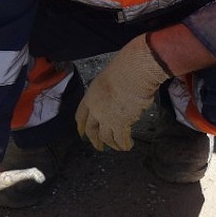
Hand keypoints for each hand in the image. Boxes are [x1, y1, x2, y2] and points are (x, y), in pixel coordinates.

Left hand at [76, 34, 170, 150]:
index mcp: (90, 97)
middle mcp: (95, 110)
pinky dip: (124, 144)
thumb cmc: (124, 69)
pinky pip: (121, 138)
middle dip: (94, 140)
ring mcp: (107, 118)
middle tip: (98, 146)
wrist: (133, 73)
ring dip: (111, 144)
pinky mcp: (120, 124)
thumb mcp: (108, 78)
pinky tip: (128, 146)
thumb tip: (115, 94)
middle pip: (91, 130)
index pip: (81, 115)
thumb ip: (107, 90)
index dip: (81, 126)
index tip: (81, 132)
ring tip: (117, 148)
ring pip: (106, 137)